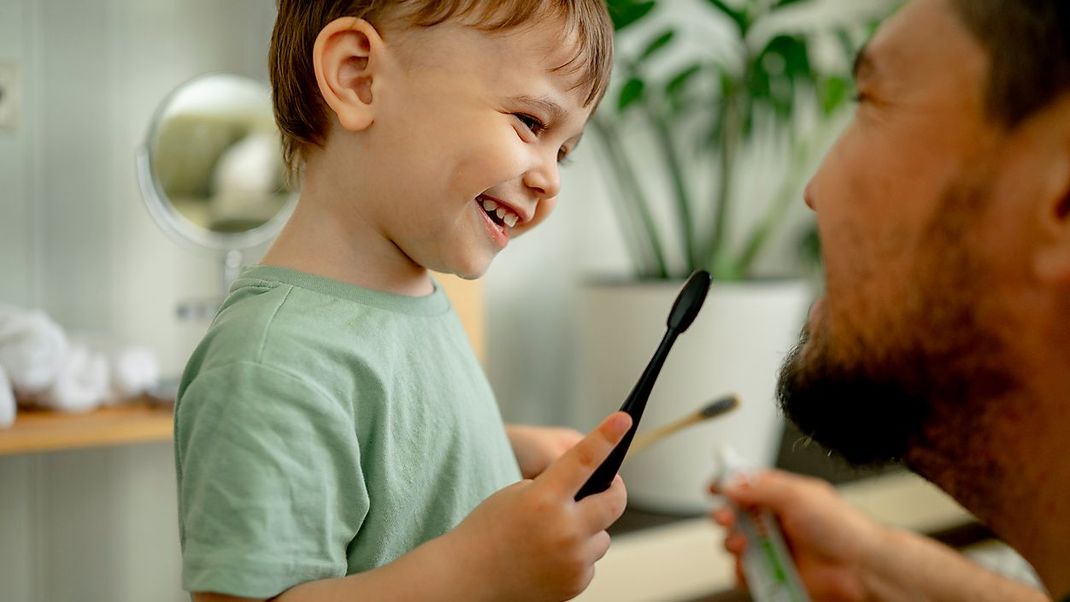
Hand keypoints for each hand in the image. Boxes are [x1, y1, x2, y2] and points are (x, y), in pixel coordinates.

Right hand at [447, 412, 630, 600]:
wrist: (467, 578)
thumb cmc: (488, 530)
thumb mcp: (516, 493)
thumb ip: (556, 487)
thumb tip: (594, 489)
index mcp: (544, 498)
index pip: (583, 459)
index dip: (606, 437)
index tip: (623, 419)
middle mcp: (564, 529)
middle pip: (614, 501)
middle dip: (614, 490)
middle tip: (607, 488)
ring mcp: (572, 560)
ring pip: (603, 536)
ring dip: (588, 531)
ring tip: (555, 535)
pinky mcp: (575, 583)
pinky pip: (590, 561)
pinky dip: (576, 557)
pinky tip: (550, 557)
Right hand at [710, 470, 886, 601]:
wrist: (859, 567)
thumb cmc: (841, 528)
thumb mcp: (797, 495)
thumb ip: (759, 487)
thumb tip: (730, 484)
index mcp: (780, 496)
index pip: (744, 485)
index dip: (726, 484)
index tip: (714, 488)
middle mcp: (774, 521)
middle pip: (733, 515)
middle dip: (723, 515)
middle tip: (726, 518)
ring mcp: (772, 548)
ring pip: (734, 544)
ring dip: (731, 543)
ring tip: (744, 544)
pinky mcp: (772, 573)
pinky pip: (744, 574)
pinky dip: (743, 571)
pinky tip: (754, 566)